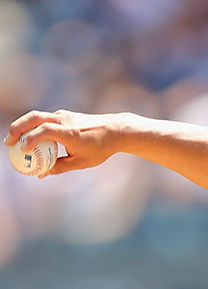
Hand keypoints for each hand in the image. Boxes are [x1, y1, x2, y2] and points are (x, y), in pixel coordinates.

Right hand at [4, 110, 122, 176]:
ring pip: (38, 116)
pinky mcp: (65, 115)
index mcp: (70, 132)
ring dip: (23, 125)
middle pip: (35, 118)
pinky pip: (44, 119)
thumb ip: (60, 167)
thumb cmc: (101, 147)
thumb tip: (41, 174)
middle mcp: (65, 120)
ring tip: (13, 140)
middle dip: (17, 128)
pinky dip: (33, 126)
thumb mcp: (82, 162)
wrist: (116, 130)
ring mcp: (64, 115)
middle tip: (8, 143)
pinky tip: (28, 137)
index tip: (23, 150)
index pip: (44, 131)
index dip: (31, 139)